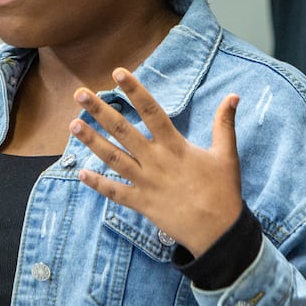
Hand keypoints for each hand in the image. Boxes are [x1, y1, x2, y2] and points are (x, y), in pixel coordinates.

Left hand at [70, 67, 243, 255]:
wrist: (219, 232)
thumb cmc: (224, 191)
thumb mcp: (226, 154)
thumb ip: (224, 123)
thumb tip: (233, 96)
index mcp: (176, 146)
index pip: (152, 111)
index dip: (135, 91)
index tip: (118, 72)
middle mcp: (156, 161)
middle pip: (123, 131)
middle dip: (100, 111)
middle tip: (80, 94)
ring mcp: (146, 183)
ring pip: (113, 158)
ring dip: (91, 142)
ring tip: (72, 125)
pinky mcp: (142, 204)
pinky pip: (115, 192)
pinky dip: (98, 184)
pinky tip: (81, 173)